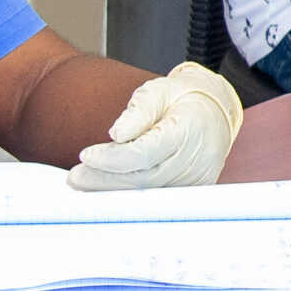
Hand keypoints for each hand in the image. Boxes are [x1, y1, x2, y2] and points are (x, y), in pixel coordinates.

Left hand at [68, 63, 244, 190]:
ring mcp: (197, 178)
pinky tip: (109, 188)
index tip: (85, 155)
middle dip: (104, 180)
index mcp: (188, 129)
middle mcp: (196, 159)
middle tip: (75, 177)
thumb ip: (137, 112)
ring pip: (149, 195)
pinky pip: (159, 198)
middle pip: (143, 180)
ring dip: (113, 191)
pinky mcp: (194, 190)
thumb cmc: (182, 99)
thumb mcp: (157, 91)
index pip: (144, 153)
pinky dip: (131, 195)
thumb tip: (116, 135)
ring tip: (85, 183)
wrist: (215, 110)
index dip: (111, 159)